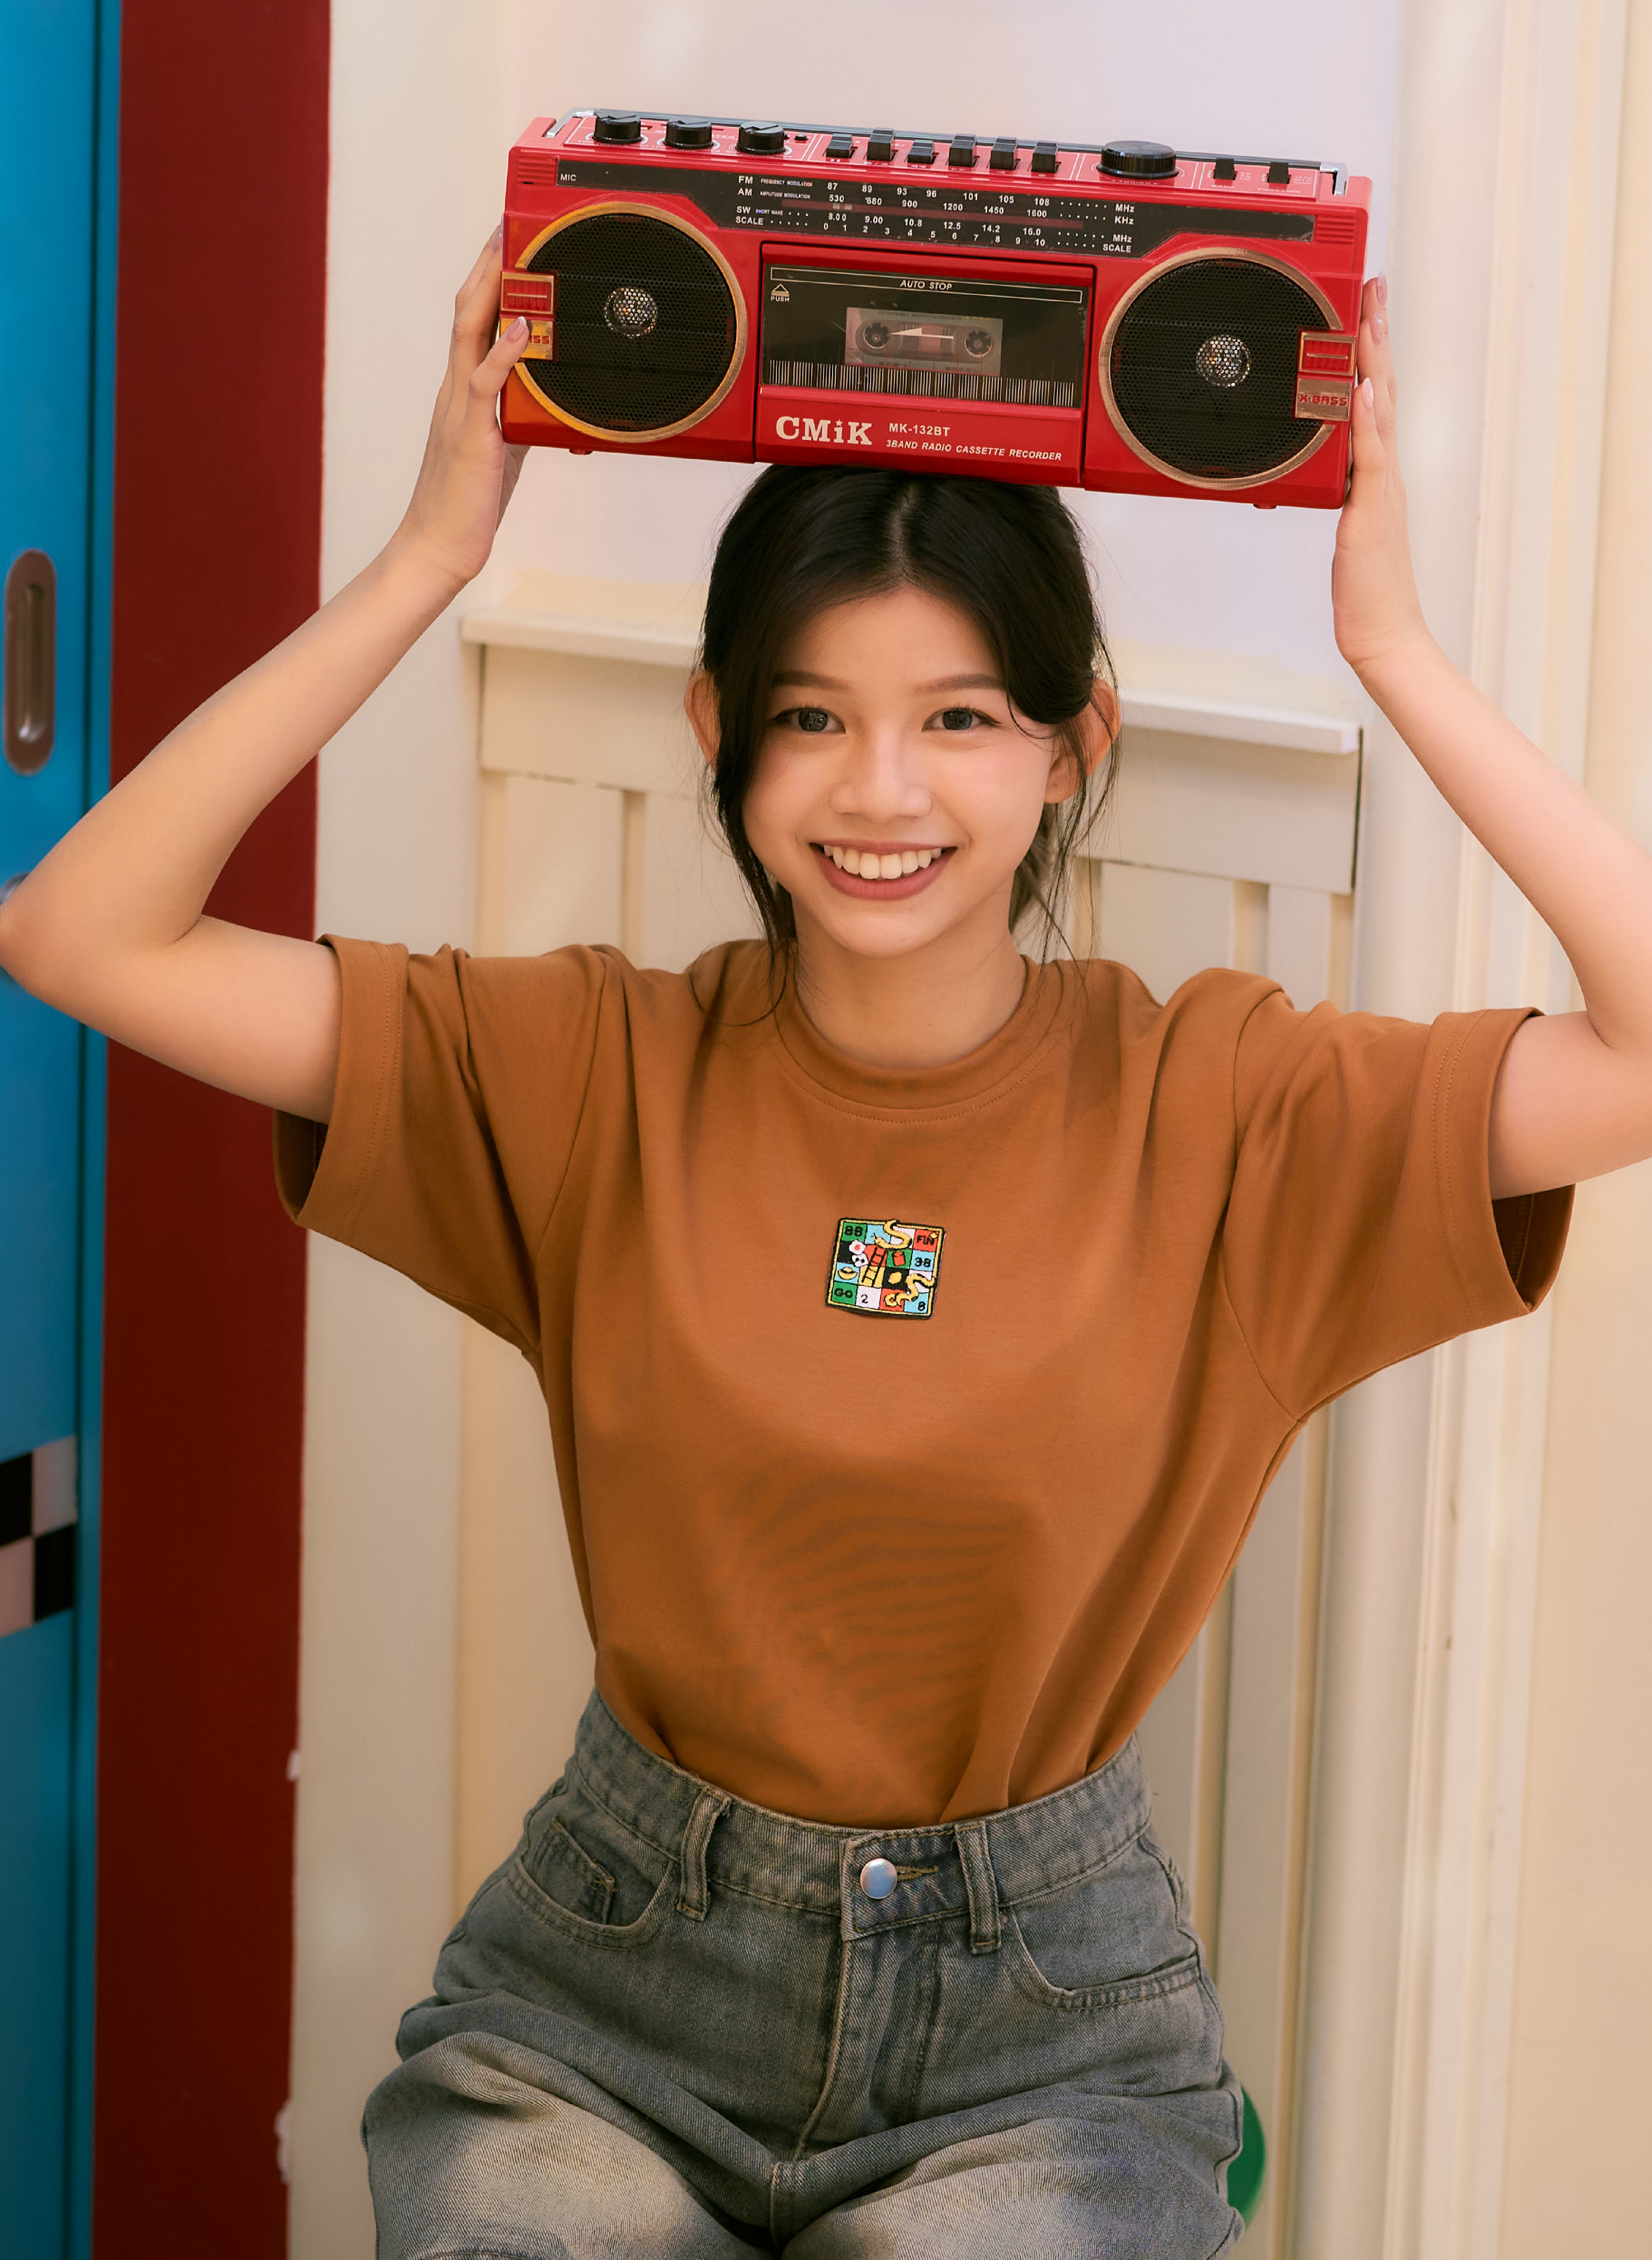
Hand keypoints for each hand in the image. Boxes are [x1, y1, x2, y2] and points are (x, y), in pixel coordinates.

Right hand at [392, 228, 531, 590]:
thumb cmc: (466, 503)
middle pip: (467, 309)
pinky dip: (503, 354)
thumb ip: (516, 415)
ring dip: (490, 288)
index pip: (473, 318)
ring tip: (510, 248)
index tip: (507, 238)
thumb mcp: (502, 448)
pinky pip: (484, 386)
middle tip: (507, 219)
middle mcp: (455, 389)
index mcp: (462, 390)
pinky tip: (521, 330)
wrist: (437, 547)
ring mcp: (460, 408)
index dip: (488, 275)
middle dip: (487, 262)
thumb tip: (541, 395)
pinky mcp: (472, 435)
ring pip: (469, 333)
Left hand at [1331, 275, 1430, 678]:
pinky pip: (1370, 459)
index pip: (1378, 398)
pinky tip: (1365, 389)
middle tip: (1374, 286)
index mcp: (1378, 474)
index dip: (1373, 351)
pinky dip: (1369, 422)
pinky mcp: (1371, 512)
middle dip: (1378, 335)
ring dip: (1374, 361)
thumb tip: (1330, 456)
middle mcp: (1385, 473)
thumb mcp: (1349, 523)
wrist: (1383, 632)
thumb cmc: (1365, 586)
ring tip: (1369, 313)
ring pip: (1381, 412)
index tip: (1368, 308)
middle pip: (1385, 389)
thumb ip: (1343, 486)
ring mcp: (1381, 490)